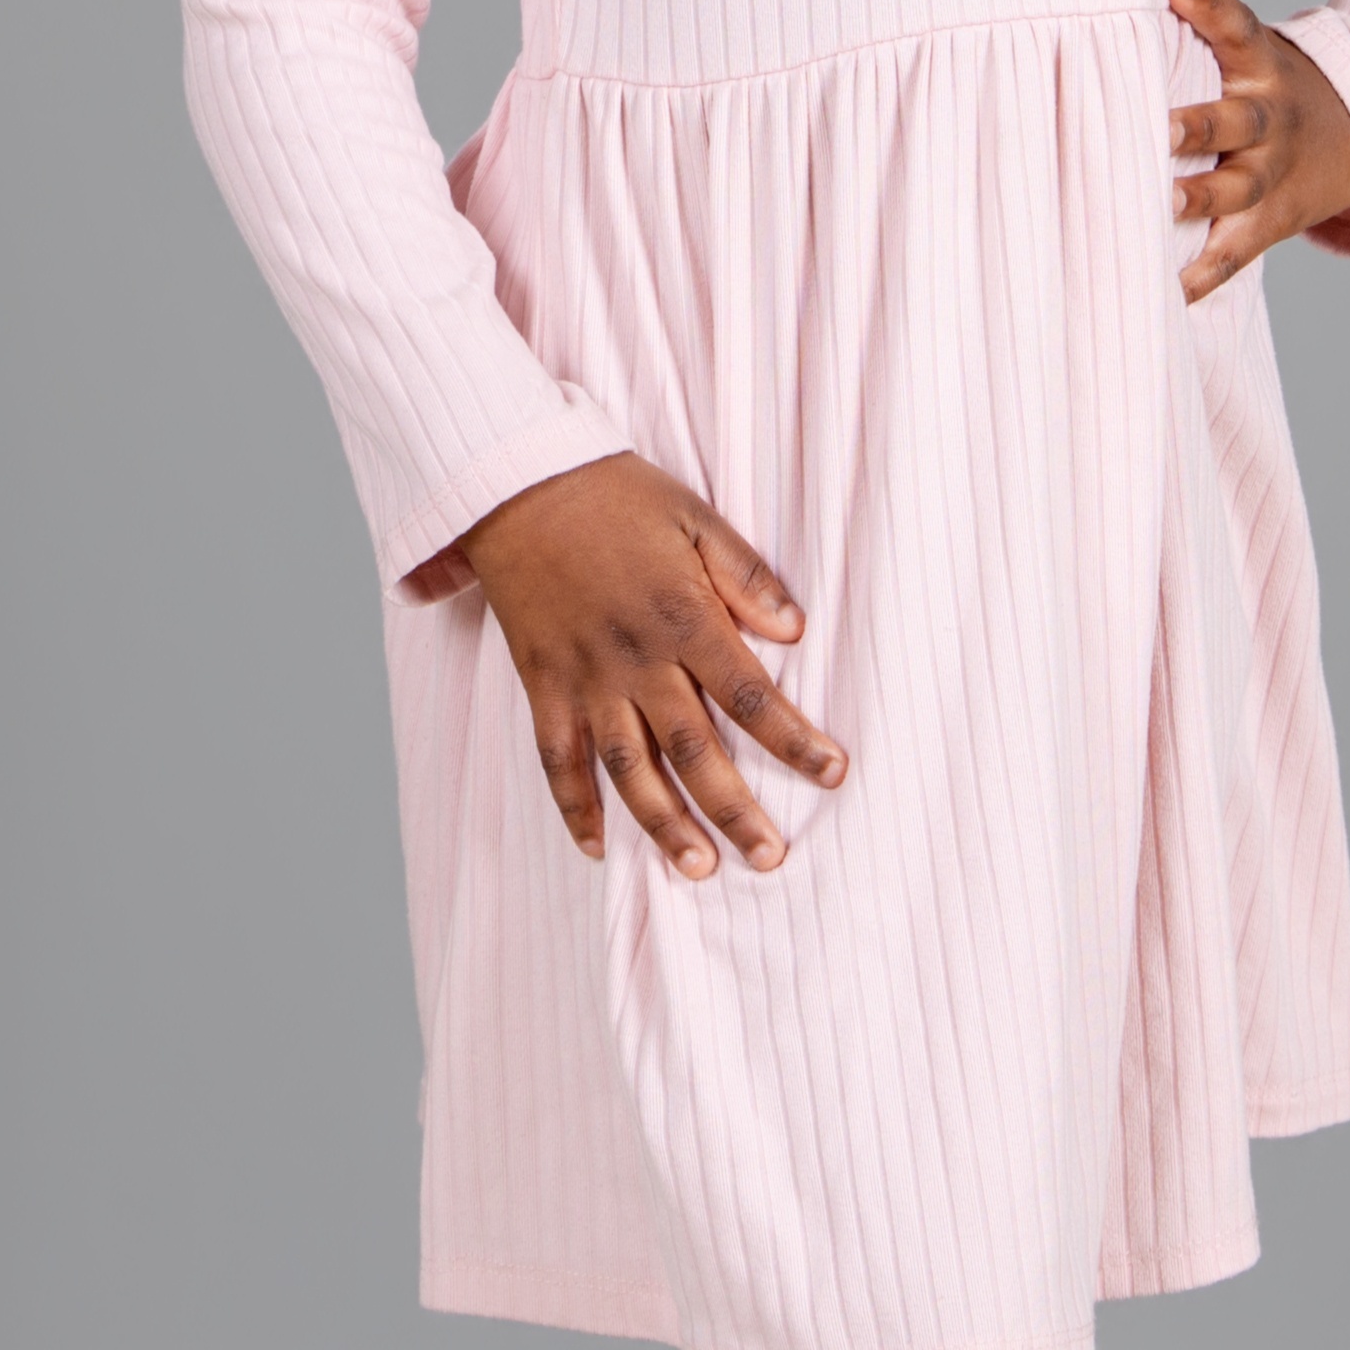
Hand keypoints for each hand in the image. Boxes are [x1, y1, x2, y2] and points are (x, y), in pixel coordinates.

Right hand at [402, 455, 846, 878]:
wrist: (517, 481)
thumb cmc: (614, 493)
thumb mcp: (694, 515)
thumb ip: (745, 575)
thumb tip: (795, 630)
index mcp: (684, 617)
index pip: (751, 694)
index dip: (794, 739)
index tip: (833, 774)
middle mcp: (636, 659)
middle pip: (694, 749)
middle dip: (736, 807)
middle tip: (771, 857)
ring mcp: (584, 677)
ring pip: (628, 768)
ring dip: (663, 823)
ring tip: (698, 868)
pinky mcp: (541, 683)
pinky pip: (556, 758)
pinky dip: (573, 806)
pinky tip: (596, 847)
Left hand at [1166, 0, 1349, 303]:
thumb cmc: (1270, 88)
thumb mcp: (1254, 51)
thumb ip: (1201, 32)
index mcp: (1262, 67)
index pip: (1238, 26)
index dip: (1209, 4)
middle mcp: (1270, 120)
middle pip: (1237, 120)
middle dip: (1198, 125)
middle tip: (1160, 127)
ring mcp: (1273, 174)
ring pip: (1238, 189)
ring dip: (1200, 199)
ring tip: (1163, 207)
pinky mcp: (1271, 221)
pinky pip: (1236, 252)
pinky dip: (1203, 274)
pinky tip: (1168, 291)